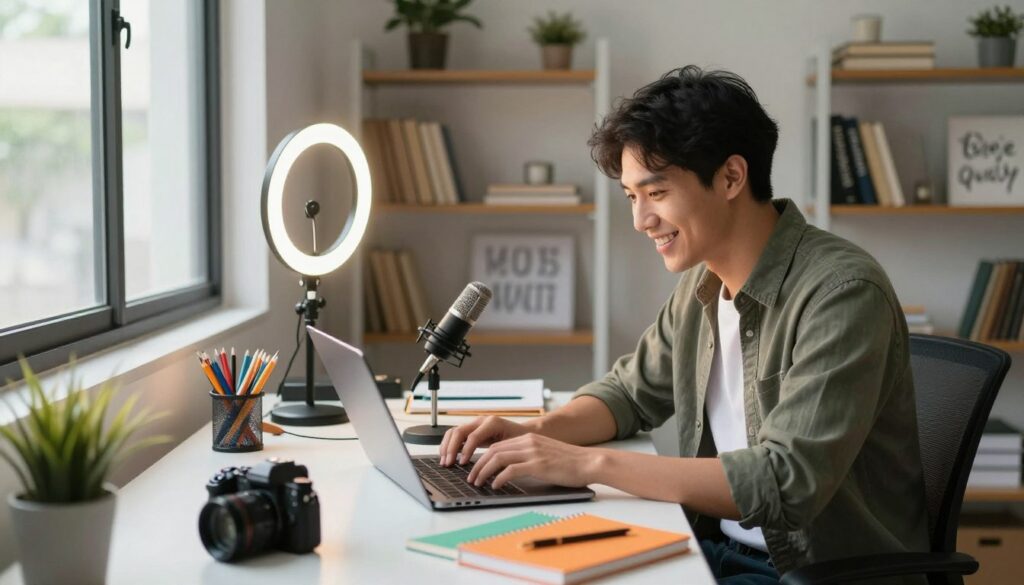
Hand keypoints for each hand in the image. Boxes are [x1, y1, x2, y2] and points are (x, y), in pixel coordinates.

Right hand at [439, 416, 531, 465]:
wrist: (525, 432)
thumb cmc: (521, 440)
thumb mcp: (512, 447)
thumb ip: (500, 455)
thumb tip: (489, 471)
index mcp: (492, 423)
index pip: (472, 436)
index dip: (465, 450)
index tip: (462, 463)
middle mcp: (481, 421)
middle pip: (459, 431)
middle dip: (450, 448)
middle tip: (448, 463)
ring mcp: (475, 424)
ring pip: (454, 431)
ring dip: (446, 446)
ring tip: (445, 461)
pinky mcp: (472, 429)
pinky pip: (456, 434)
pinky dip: (449, 445)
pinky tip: (448, 456)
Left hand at [466, 433, 602, 489]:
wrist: (589, 462)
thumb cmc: (570, 463)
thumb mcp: (546, 454)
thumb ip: (529, 457)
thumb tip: (511, 470)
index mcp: (529, 438)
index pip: (498, 445)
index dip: (483, 457)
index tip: (476, 469)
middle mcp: (528, 442)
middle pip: (494, 450)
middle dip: (479, 465)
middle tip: (471, 478)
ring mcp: (533, 452)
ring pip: (498, 458)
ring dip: (484, 471)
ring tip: (478, 483)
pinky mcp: (538, 465)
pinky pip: (511, 470)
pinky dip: (499, 478)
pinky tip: (495, 486)